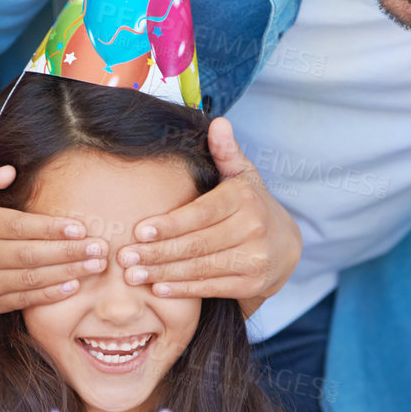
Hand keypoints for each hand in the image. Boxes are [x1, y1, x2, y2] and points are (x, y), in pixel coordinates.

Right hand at [0, 163, 107, 316]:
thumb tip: (10, 170)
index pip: (17, 226)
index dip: (49, 228)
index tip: (80, 227)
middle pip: (30, 254)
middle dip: (68, 252)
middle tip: (100, 248)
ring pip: (31, 278)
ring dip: (68, 273)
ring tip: (96, 266)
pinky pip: (25, 299)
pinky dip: (50, 294)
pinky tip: (74, 285)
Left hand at [118, 117, 300, 299]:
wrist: (286, 245)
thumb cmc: (250, 205)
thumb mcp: (242, 175)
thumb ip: (225, 151)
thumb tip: (218, 122)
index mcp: (243, 198)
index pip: (200, 213)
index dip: (169, 225)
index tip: (138, 231)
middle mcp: (252, 228)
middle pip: (196, 244)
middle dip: (157, 253)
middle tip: (125, 258)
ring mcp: (255, 257)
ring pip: (201, 268)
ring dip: (164, 274)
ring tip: (133, 275)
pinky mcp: (253, 282)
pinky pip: (212, 286)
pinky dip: (183, 289)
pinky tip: (159, 287)